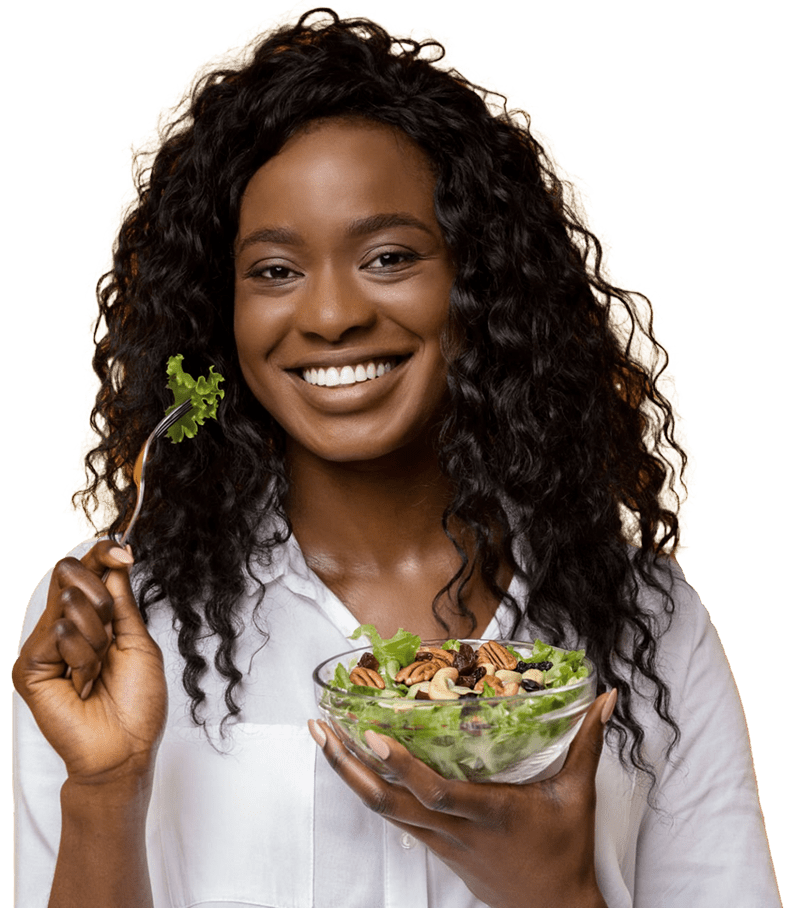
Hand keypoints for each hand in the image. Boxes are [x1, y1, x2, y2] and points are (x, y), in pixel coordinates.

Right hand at [13, 540, 167, 783]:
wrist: (125, 748)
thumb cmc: (137, 702)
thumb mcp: (137, 639)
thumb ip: (122, 599)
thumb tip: (117, 558)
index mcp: (90, 620)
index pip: (85, 572)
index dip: (101, 553)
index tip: (123, 550)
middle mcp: (62, 628)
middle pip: (69, 574)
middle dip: (102, 598)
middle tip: (111, 637)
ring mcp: (43, 646)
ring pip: (70, 603)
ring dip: (99, 638)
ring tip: (98, 671)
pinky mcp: (29, 667)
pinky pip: (59, 633)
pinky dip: (83, 657)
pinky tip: (82, 684)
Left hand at [309, 690, 615, 907]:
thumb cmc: (565, 852)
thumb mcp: (578, 793)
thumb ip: (587, 741)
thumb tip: (605, 698)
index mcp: (488, 812)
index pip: (435, 791)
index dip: (401, 765)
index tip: (371, 734)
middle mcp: (454, 828)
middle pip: (387, 802)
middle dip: (348, 765)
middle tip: (319, 728)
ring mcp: (440, 841)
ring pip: (383, 811)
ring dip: (350, 775)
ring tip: (325, 738)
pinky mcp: (437, 847)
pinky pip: (395, 817)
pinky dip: (371, 789)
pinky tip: (358, 765)